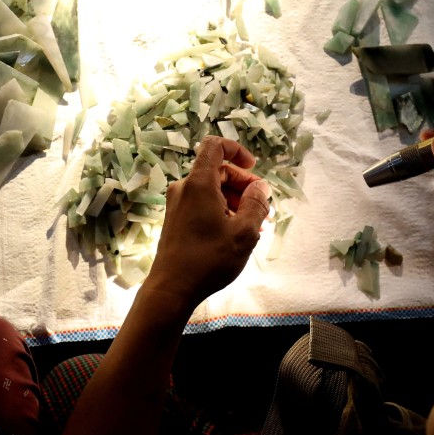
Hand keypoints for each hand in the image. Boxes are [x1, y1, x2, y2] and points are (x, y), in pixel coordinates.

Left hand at [143, 136, 271, 311]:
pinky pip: (203, 204)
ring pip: (212, 191)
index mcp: (199, 183)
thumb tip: (260, 187)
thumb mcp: (244, 232)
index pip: (215, 146)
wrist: (172, 288)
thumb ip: (257, 204)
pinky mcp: (176, 219)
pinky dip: (221, 211)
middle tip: (261, 209)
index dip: (237, 150)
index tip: (253, 168)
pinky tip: (236, 234)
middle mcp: (184, 188)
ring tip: (254, 226)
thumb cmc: (209, 259)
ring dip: (235, 201)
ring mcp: (177, 204)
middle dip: (243, 185)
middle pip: (217, 171)